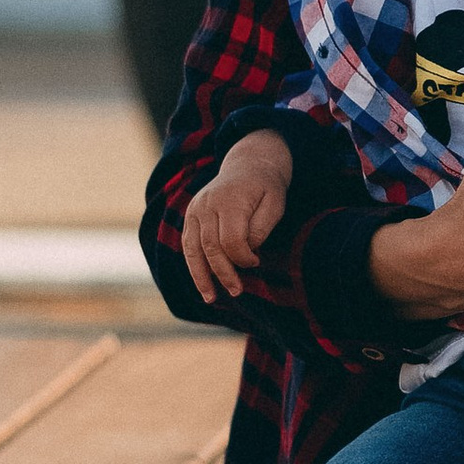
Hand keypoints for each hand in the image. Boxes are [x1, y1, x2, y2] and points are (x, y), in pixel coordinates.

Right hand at [183, 129, 292, 303]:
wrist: (247, 165)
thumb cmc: (266, 188)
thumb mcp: (275, 203)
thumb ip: (261, 228)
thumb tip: (247, 251)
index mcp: (231, 200)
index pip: (231, 239)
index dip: (243, 257)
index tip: (256, 263)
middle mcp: (207, 204)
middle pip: (211, 247)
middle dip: (223, 273)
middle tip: (237, 291)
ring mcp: (195, 209)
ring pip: (193, 249)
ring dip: (201, 276)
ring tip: (211, 298)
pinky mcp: (190, 215)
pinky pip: (188, 245)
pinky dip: (193, 265)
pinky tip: (202, 284)